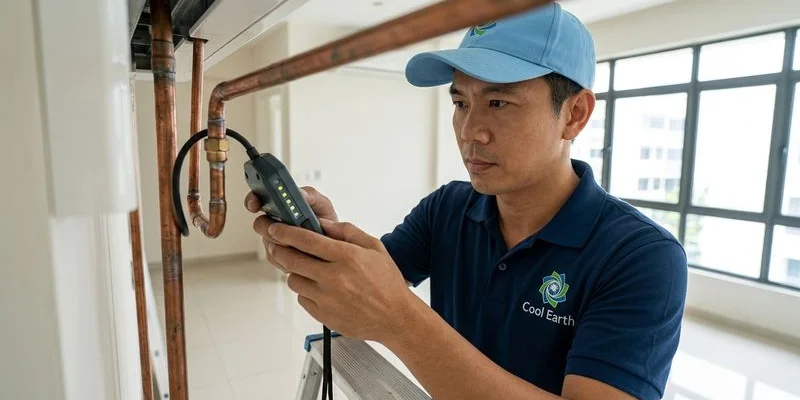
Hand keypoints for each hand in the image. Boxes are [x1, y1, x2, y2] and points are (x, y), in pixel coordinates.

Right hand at [246, 186, 338, 271]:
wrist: (333, 244)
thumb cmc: (325, 221)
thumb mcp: (322, 204)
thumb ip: (310, 196)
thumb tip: (300, 194)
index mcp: (279, 205)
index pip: (258, 199)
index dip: (253, 200)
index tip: (256, 203)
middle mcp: (273, 222)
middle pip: (260, 224)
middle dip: (271, 226)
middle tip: (284, 226)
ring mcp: (274, 240)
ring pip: (268, 242)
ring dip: (284, 242)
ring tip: (300, 240)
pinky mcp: (277, 257)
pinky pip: (275, 257)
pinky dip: (288, 255)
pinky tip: (301, 252)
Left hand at [252, 218, 416, 341]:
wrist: (396, 318)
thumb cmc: (387, 283)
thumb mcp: (374, 247)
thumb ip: (347, 231)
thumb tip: (322, 223)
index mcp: (346, 256)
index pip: (305, 240)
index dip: (285, 232)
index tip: (276, 229)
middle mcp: (333, 277)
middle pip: (291, 260)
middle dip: (279, 250)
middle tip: (278, 246)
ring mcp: (326, 298)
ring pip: (293, 280)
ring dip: (295, 272)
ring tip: (308, 270)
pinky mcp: (323, 315)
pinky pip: (302, 299)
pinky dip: (306, 292)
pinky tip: (319, 288)